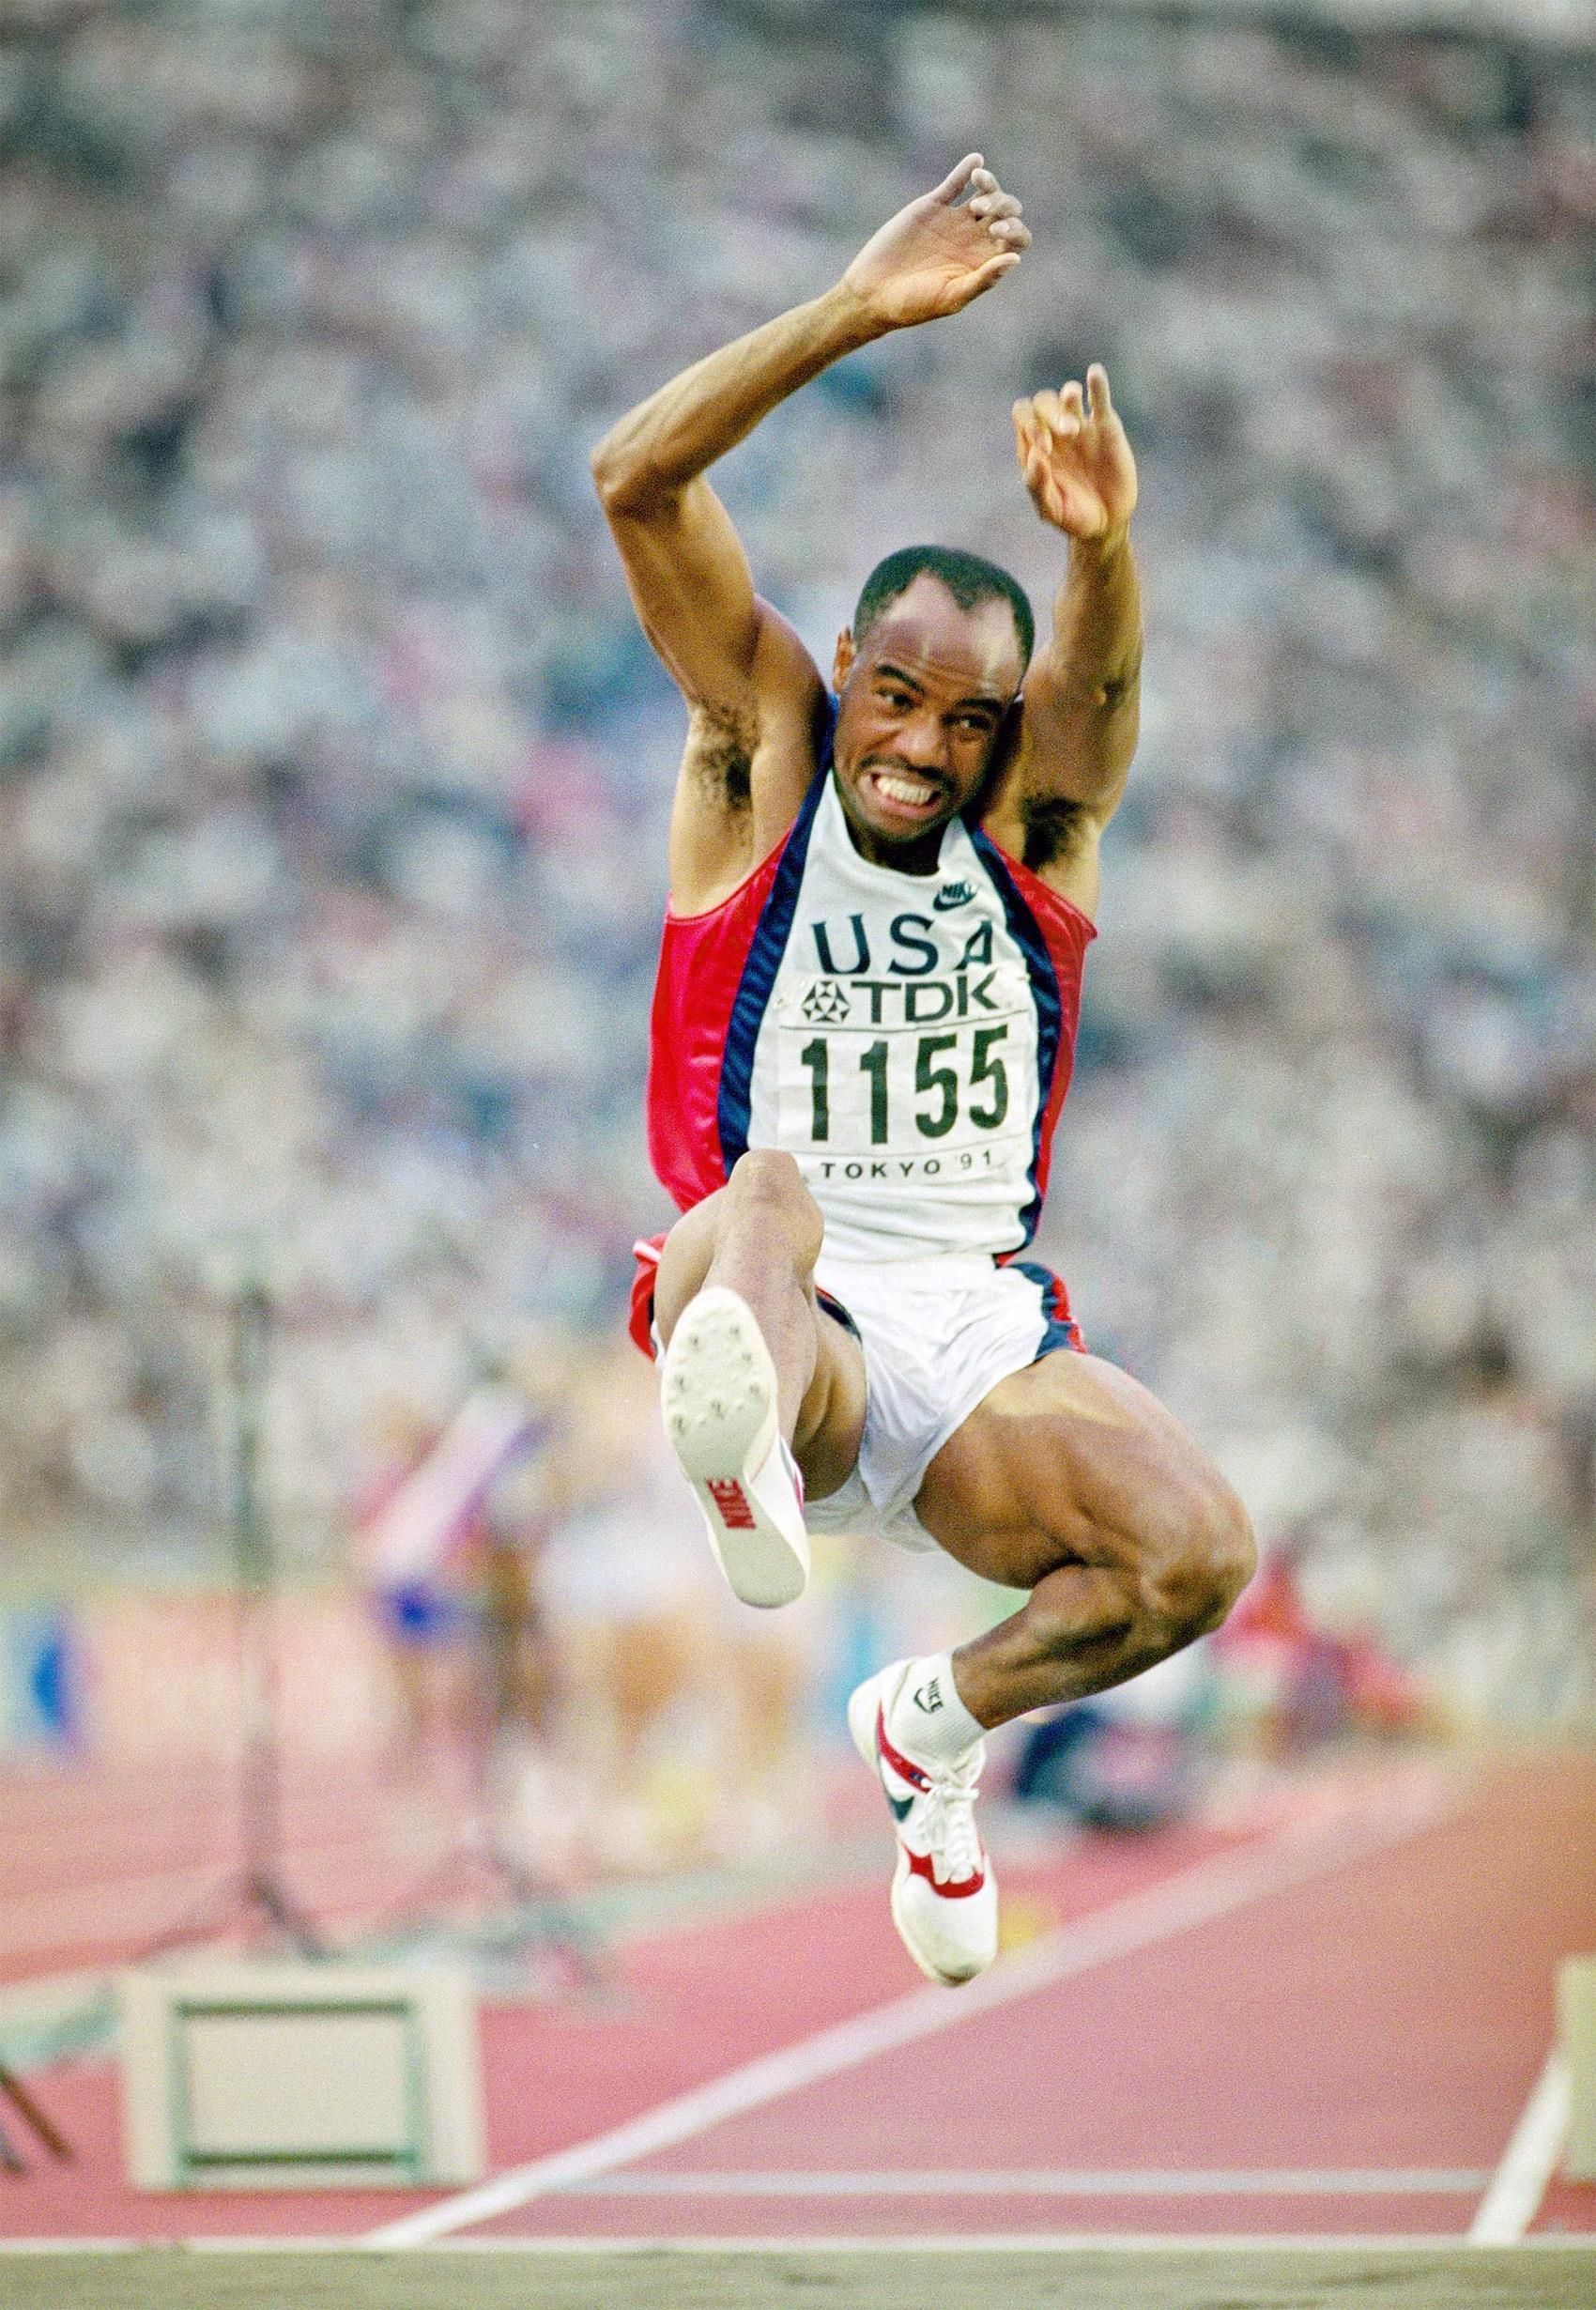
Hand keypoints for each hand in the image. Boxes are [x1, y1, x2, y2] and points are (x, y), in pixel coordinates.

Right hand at [841, 154, 1029, 330]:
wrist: (873, 292)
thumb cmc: (914, 305)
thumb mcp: (952, 297)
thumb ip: (984, 279)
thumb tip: (1015, 259)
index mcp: (983, 261)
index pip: (1016, 239)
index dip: (1015, 231)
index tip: (996, 231)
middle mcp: (973, 239)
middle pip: (1006, 211)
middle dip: (1004, 205)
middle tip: (985, 212)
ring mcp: (953, 220)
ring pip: (985, 193)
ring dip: (990, 184)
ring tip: (980, 183)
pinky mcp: (932, 206)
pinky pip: (954, 183)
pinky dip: (966, 170)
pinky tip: (976, 161)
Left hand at [1013, 366, 1136, 546]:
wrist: (1107, 522)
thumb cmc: (1073, 517)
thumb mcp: (1052, 509)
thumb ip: (1038, 486)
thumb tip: (1034, 455)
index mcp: (1036, 447)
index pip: (1023, 416)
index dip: (1030, 424)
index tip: (1046, 449)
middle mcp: (1054, 432)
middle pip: (1043, 402)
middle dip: (1050, 414)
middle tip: (1067, 435)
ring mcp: (1080, 427)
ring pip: (1068, 396)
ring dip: (1068, 402)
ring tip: (1075, 428)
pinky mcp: (1106, 426)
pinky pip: (1099, 399)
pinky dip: (1097, 384)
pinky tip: (1094, 373)